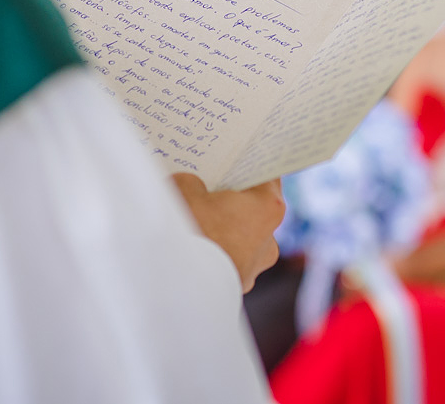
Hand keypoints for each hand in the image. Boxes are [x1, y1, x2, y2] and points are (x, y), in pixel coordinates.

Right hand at [171, 174, 284, 292]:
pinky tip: (189, 244)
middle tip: (205, 186)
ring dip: (221, 229)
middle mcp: (270, 240)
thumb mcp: (184, 188)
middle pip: (254, 209)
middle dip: (231, 199)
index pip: (268, 176)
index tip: (234, 157)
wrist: (174, 285)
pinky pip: (225, 260)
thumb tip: (192, 187)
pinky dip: (212, 252)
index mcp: (269, 207)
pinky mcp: (234, 287)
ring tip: (190, 218)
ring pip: (239, 238)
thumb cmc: (188, 229)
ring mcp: (253, 268)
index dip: (250, 164)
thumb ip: (193, 182)